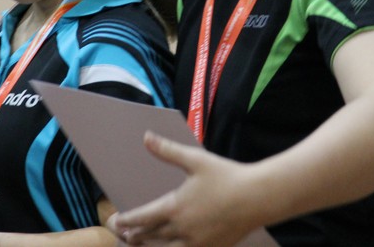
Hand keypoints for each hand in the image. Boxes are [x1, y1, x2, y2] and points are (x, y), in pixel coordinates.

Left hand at [107, 132, 260, 246]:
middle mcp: (182, 229)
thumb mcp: (195, 159)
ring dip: (150, 246)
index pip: (142, 217)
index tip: (115, 220)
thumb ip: (167, 150)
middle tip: (121, 234)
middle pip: (150, 236)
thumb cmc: (227, 176)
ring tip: (139, 244)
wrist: (258, 198)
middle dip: (134, 235)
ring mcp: (197, 243)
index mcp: (175, 207)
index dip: (127, 220)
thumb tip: (146, 137)